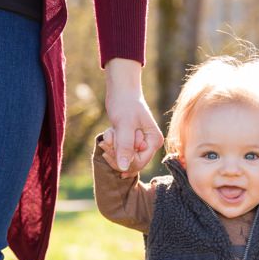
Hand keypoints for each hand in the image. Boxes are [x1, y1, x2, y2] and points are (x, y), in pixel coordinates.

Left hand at [102, 58, 163, 175]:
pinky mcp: (131, 142)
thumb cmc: (125, 103)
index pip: (138, 163)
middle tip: (105, 142)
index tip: (107, 148)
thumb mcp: (124, 125)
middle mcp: (149, 145)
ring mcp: (140, 144)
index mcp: (153, 141)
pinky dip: (112, 144)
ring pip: (123, 159)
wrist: (121, 91)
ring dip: (112, 148)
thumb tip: (123, 169)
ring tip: (109, 133)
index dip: (122, 160)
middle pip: (130, 164)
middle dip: (115, 154)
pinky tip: (109, 133)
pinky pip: (119, 152)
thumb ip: (125, 147)